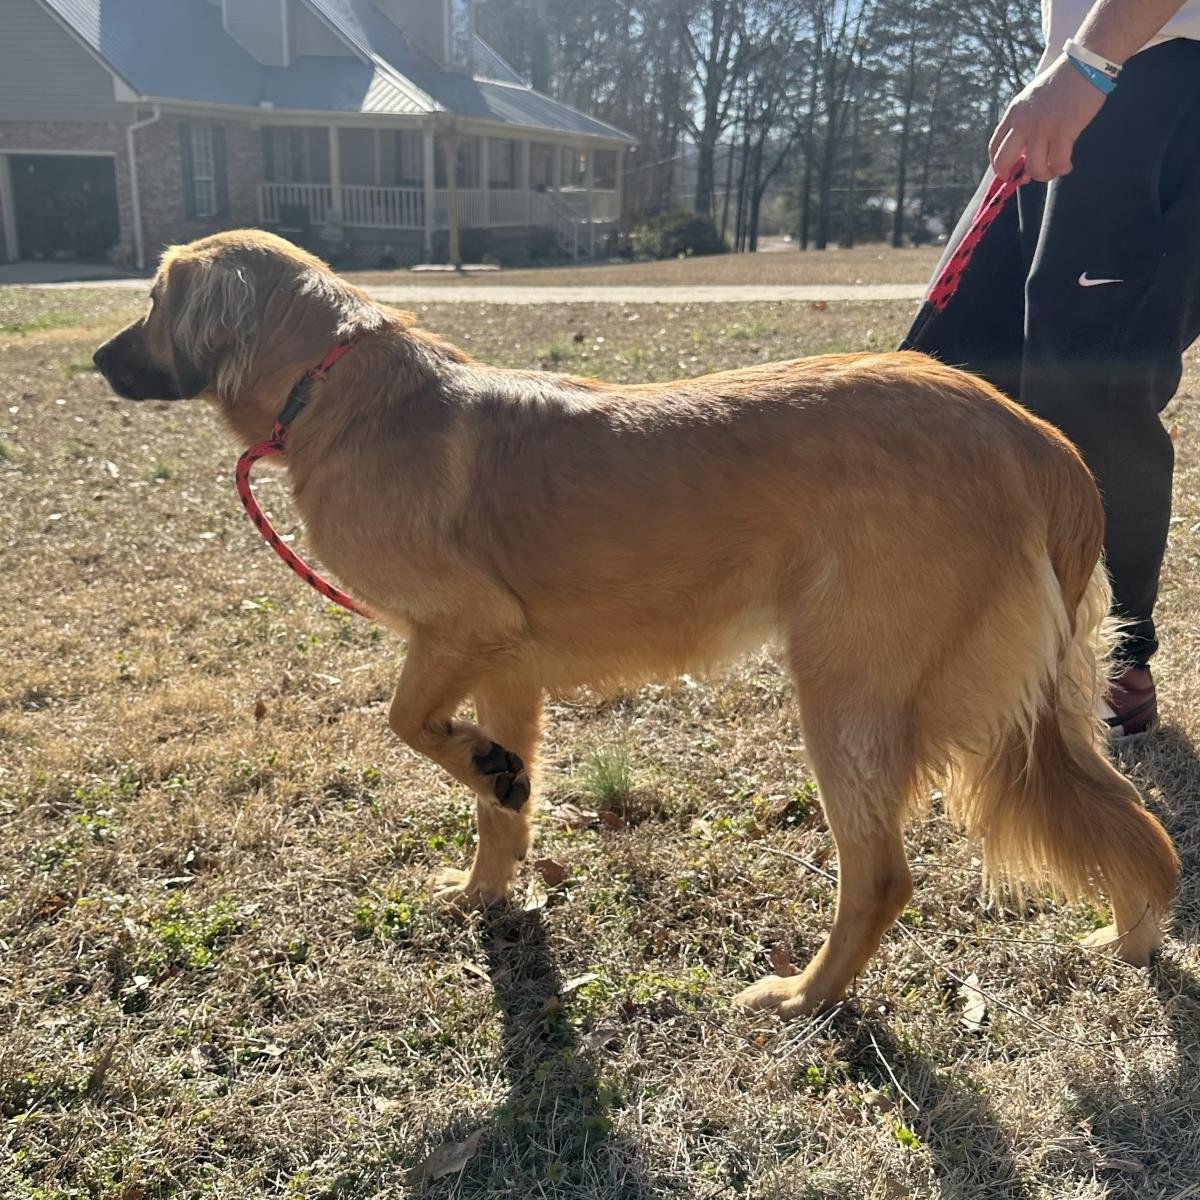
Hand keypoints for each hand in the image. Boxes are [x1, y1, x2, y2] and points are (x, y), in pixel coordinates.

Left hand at [989, 55, 1108, 182]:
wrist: (1085, 63)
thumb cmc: (1062, 83)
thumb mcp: (1032, 100)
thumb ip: (1025, 123)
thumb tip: (1025, 155)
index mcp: (1014, 113)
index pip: (994, 147)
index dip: (999, 166)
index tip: (1008, 174)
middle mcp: (1023, 122)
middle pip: (1004, 161)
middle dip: (1013, 176)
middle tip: (1027, 179)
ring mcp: (1042, 126)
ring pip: (1033, 167)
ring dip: (1044, 175)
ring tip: (1054, 169)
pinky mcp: (1064, 129)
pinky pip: (1057, 162)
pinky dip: (1062, 168)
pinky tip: (1066, 165)